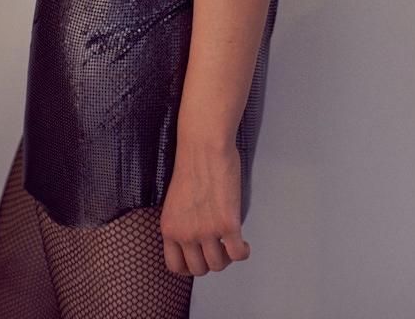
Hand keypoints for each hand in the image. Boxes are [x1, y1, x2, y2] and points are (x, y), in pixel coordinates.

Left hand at [159, 138, 251, 275]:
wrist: (204, 145)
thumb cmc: (191, 163)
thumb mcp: (175, 201)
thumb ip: (181, 222)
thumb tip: (194, 238)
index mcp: (169, 227)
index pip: (175, 266)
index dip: (189, 266)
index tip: (198, 259)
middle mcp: (186, 233)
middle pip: (199, 269)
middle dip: (210, 262)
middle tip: (218, 249)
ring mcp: (207, 231)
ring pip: (219, 264)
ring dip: (227, 257)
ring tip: (231, 244)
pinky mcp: (228, 224)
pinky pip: (238, 254)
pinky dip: (243, 253)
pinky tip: (244, 244)